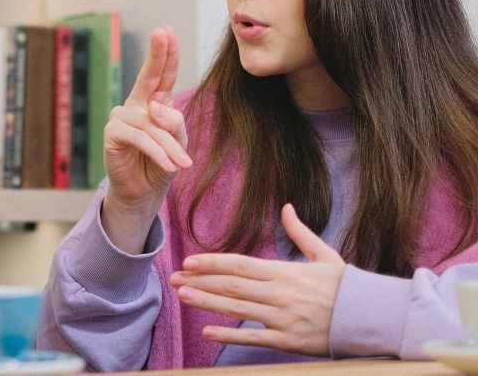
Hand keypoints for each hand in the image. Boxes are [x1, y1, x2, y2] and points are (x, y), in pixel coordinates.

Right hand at [101, 26, 189, 251]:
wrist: (143, 192)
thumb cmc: (161, 164)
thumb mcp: (178, 143)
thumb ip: (174, 123)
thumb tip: (155, 107)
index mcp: (154, 102)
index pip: (162, 75)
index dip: (165, 54)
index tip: (167, 31)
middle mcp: (137, 105)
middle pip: (148, 77)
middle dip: (157, 55)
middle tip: (162, 32)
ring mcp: (122, 117)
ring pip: (153, 124)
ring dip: (170, 146)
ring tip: (184, 164)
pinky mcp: (113, 134)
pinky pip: (140, 138)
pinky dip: (158, 152)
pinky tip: (170, 165)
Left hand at [168, 204, 346, 355]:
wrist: (374, 318)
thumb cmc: (347, 286)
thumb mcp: (325, 254)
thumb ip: (300, 232)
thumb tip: (286, 207)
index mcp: (285, 271)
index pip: (239, 263)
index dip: (211, 262)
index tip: (189, 261)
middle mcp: (280, 293)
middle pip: (231, 285)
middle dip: (199, 280)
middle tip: (174, 279)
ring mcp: (283, 318)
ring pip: (237, 308)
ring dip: (206, 302)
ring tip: (182, 296)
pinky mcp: (289, 340)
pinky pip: (253, 337)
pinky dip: (229, 335)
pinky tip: (207, 331)